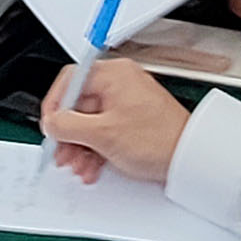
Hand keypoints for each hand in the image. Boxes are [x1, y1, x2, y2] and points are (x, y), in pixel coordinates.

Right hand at [38, 53, 192, 186]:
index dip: (55, 105)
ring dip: (81, 145)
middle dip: (69, 133)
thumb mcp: (102, 134)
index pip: (70, 80)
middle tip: (62, 151)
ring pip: (91, 120)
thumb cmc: (158, 139)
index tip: (50, 125)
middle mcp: (121, 82)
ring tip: (79, 165)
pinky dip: (97, 147)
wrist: (189, 158)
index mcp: (113, 74)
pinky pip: (106, 129)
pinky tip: (92, 165)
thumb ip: (68, 126)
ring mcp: (128, 101)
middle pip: (80, 104)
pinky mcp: (134, 120)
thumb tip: (51, 122)